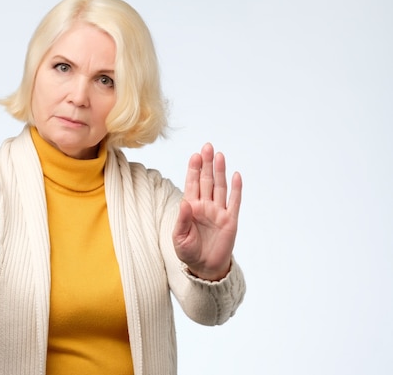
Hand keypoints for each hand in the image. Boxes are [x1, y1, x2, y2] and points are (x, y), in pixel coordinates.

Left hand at [172, 143, 241, 280]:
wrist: (205, 268)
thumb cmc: (188, 252)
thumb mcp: (179, 238)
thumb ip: (182, 220)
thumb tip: (185, 203)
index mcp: (191, 208)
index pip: (192, 184)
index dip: (193, 169)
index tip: (195, 155)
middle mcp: (205, 206)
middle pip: (206, 180)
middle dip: (206, 164)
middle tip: (207, 147)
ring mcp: (219, 212)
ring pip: (220, 187)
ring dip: (219, 171)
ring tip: (219, 155)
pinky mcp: (230, 220)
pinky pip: (234, 202)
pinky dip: (236, 189)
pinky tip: (236, 175)